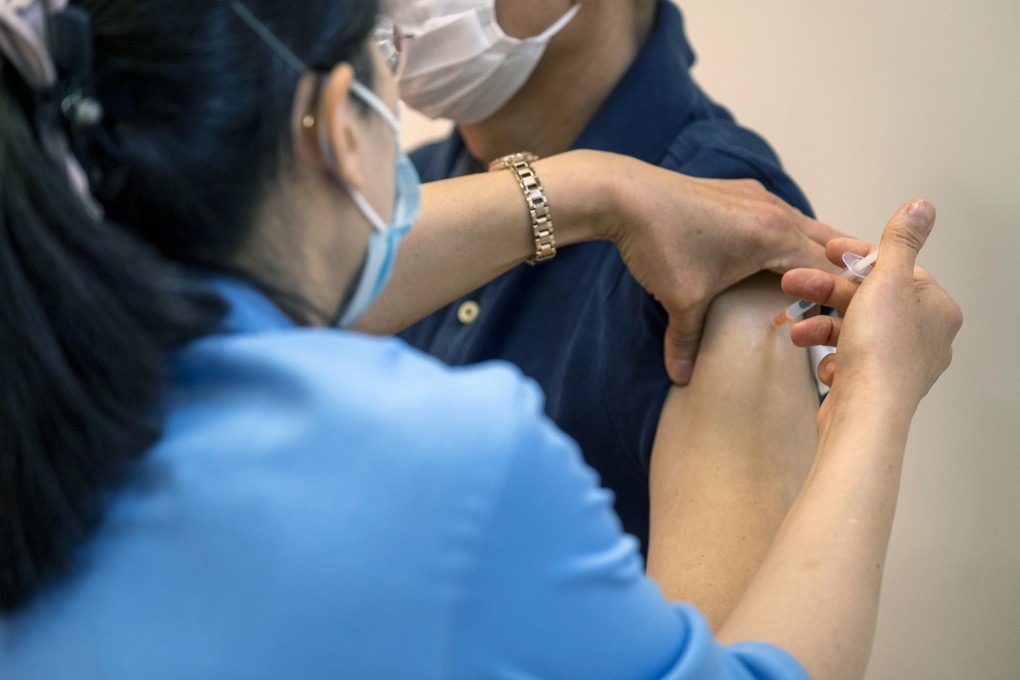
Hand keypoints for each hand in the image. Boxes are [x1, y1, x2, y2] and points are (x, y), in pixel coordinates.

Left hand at [607, 161, 843, 383]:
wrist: (624, 195)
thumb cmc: (659, 244)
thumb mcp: (681, 299)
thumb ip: (688, 341)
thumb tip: (682, 378)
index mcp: (774, 236)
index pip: (830, 269)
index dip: (844, 296)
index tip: (852, 319)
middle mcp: (775, 210)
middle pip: (828, 243)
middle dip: (841, 271)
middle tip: (856, 298)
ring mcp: (756, 196)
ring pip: (804, 225)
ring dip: (816, 251)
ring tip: (824, 280)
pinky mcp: (737, 193)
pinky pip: (779, 215)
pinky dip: (789, 236)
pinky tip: (776, 256)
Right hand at [781, 199, 962, 423]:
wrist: (866, 416)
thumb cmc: (881, 351)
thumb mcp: (888, 281)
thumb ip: (899, 241)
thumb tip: (922, 206)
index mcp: (935, 309)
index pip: (893, 270)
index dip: (855, 259)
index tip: (825, 251)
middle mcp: (924, 336)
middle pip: (868, 299)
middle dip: (825, 292)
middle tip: (791, 283)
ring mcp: (899, 364)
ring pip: (853, 330)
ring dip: (820, 326)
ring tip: (793, 331)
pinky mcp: (875, 386)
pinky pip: (849, 360)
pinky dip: (831, 357)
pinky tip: (823, 364)